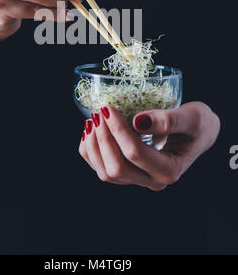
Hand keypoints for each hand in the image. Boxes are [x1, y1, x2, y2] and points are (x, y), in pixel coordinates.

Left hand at [79, 102, 219, 190]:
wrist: (197, 134)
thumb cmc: (197, 124)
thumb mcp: (192, 118)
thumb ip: (169, 120)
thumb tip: (139, 121)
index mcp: (169, 170)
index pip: (136, 154)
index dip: (118, 131)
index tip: (108, 108)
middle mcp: (152, 180)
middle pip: (117, 169)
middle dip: (103, 139)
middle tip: (98, 112)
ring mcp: (138, 180)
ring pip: (105, 173)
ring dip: (94, 146)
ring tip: (93, 119)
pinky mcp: (128, 174)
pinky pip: (101, 168)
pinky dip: (90, 151)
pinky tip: (91, 130)